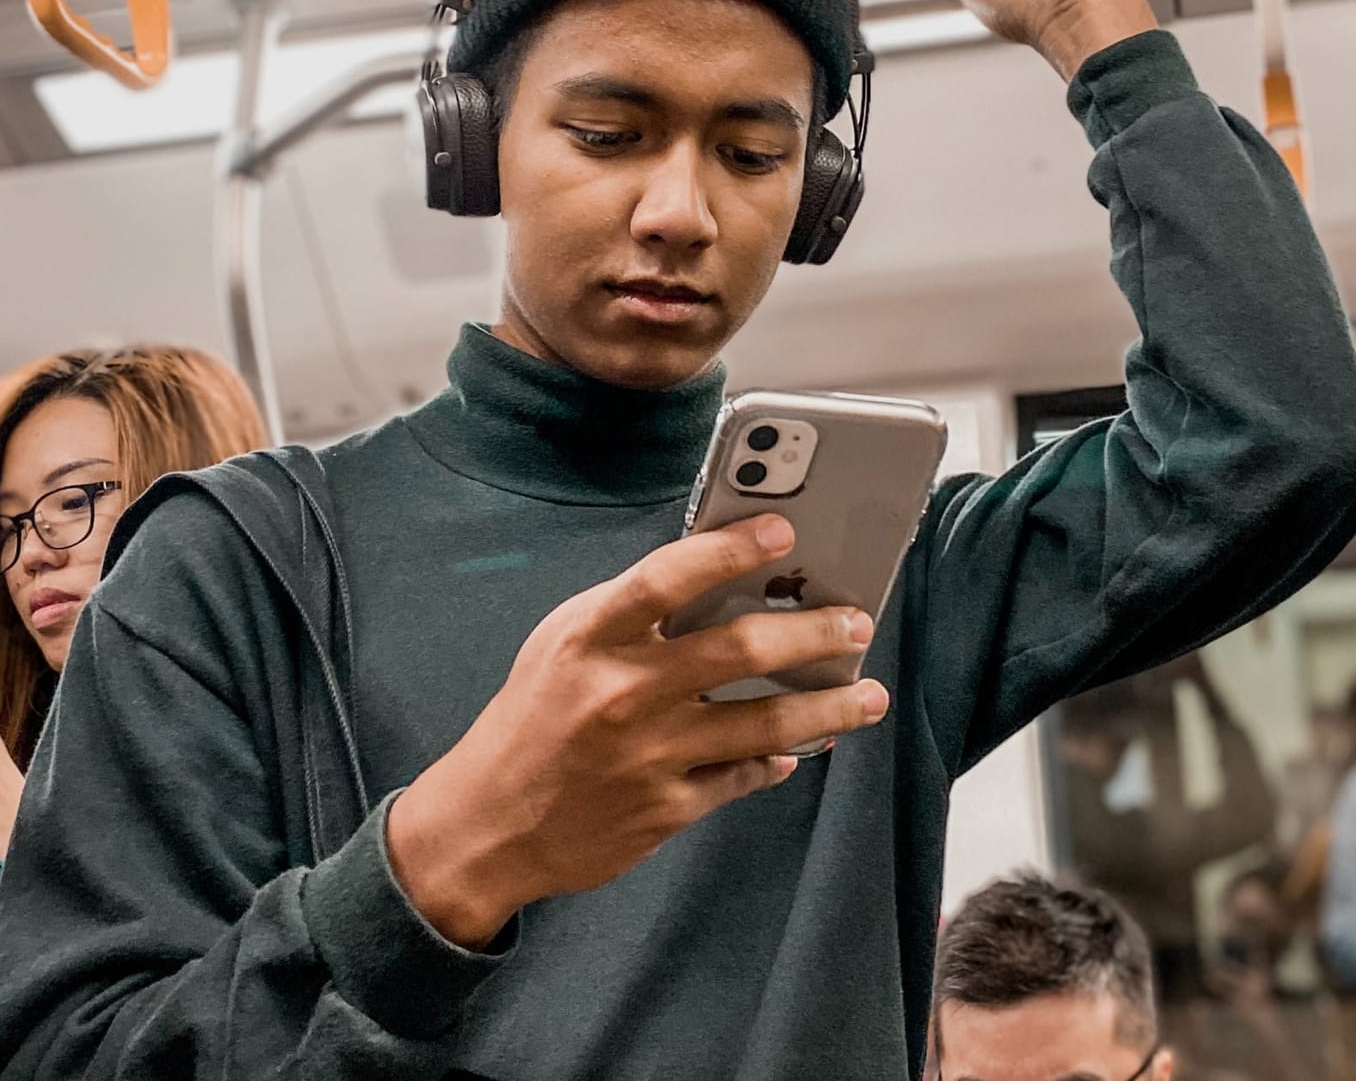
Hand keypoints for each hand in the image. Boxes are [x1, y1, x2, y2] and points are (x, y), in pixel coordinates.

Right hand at [389, 514, 888, 948]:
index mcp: (590, 638)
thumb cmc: (532, 719)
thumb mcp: (563, 645)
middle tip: (854, 622)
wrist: (488, 824)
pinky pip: (743, 776)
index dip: (730, 548)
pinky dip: (777, 759)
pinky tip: (799, 748)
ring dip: (827, 706)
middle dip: (812, 632)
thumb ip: (631, 612)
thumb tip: (721, 577)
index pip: (669, 577)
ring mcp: (648, 756)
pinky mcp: (667, 809)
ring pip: (763, 722)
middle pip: (739, 650)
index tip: (784, 531)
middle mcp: (622, 693)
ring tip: (867, 694)